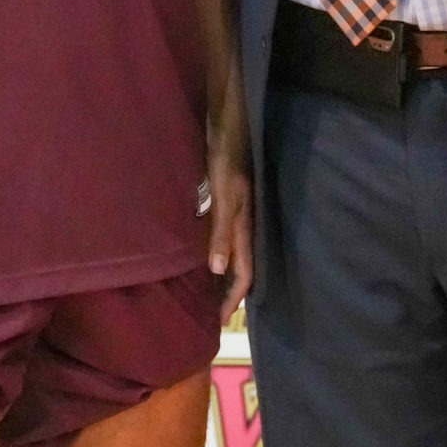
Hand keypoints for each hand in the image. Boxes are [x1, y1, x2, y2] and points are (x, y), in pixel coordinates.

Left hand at [205, 141, 253, 321]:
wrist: (232, 125)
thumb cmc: (227, 159)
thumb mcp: (224, 195)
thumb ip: (222, 230)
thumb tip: (218, 270)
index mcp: (245, 226)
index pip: (244, 272)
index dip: (234, 298)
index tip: (221, 321)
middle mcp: (244, 224)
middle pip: (239, 266)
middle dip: (228, 291)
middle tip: (211, 313)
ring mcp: (237, 213)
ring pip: (231, 252)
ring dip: (220, 272)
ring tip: (205, 290)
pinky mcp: (227, 201)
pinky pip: (222, 235)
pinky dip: (214, 250)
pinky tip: (201, 253)